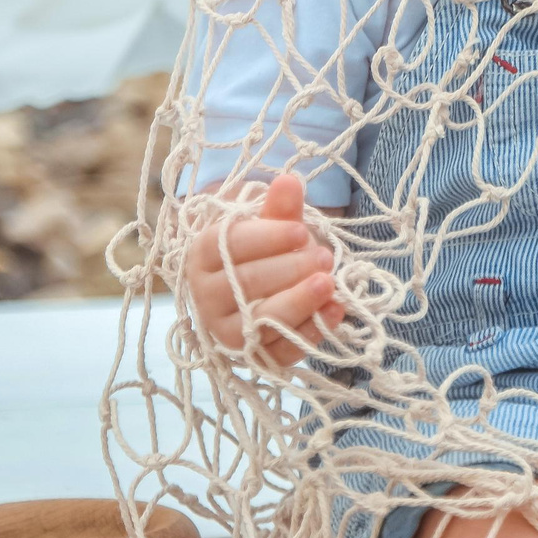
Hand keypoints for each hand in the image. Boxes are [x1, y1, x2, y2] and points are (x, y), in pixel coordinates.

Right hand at [185, 171, 343, 366]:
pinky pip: (277, 350)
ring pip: (260, 319)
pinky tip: (334, 312)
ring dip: (299, 301)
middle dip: (290, 269)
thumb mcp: (269, 228)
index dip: (268, 238)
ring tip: (329, 284)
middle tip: (324, 257)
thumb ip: (280, 209)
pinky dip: (308, 333)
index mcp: (203, 255)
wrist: (253, 295)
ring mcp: (224, 330)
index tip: (301, 231)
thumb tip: (289, 180)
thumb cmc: (260, 255)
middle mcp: (205, 295)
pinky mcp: (248, 357)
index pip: (231, 245)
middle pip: (246, 282)